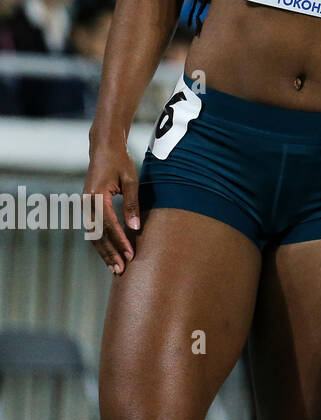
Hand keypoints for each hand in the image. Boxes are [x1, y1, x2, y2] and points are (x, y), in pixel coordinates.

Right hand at [83, 139, 139, 274]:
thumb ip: (132, 204)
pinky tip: (110, 254)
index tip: (130, 254)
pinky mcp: (88, 208)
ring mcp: (85, 207)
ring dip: (104, 252)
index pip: (108, 225)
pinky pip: (93, 230)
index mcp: (96, 196)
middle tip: (121, 269)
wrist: (103, 150)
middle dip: (109, 253)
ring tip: (115, 268)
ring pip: (93, 235)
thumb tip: (135, 228)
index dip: (119, 241)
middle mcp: (86, 204)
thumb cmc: (120, 163)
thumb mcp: (131, 180)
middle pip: (97, 235)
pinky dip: (101, 243)